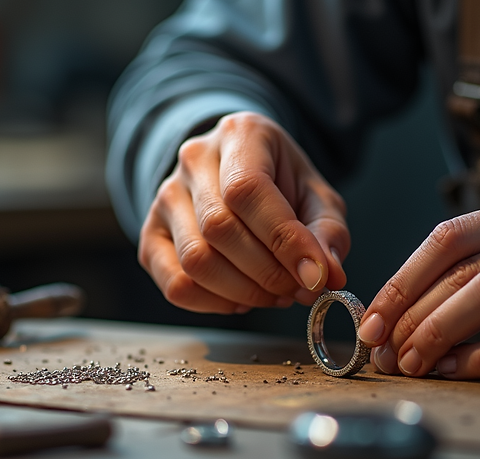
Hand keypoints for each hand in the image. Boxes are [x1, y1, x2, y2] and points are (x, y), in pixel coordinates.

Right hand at [139, 112, 348, 313]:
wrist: (238, 174)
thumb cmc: (282, 185)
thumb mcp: (317, 196)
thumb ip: (328, 232)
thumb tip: (327, 275)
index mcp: (239, 135)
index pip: (248, 190)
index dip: (283, 240)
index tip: (316, 277)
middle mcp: (193, 160)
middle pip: (219, 229)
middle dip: (268, 273)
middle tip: (299, 290)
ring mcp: (166, 198)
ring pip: (195, 260)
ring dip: (244, 292)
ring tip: (275, 294)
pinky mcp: (151, 235)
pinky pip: (175, 283)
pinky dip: (214, 304)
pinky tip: (241, 299)